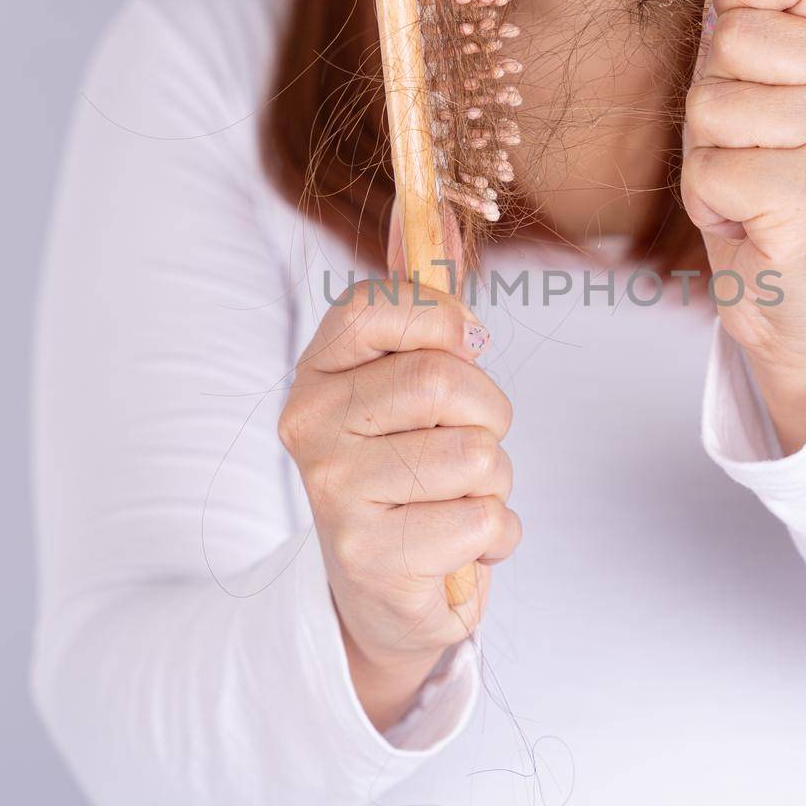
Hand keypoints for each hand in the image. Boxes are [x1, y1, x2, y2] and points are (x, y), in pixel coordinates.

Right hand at [279, 279, 517, 729]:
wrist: (383, 594)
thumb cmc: (408, 468)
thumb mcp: (410, 380)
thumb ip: (425, 297)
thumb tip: (445, 212)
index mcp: (316, 373)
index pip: (376, 304)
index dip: (442, 321)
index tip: (463, 350)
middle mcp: (310, 428)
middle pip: (442, 379)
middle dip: (487, 412)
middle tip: (468, 443)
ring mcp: (334, 494)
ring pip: (475, 454)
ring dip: (494, 483)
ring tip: (456, 499)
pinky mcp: (372, 557)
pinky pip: (484, 520)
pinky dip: (495, 536)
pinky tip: (457, 545)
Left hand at [682, 0, 805, 452]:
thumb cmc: (780, 188)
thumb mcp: (771, 86)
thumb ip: (761, 8)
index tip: (740, 55)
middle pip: (732, 34)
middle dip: (712, 98)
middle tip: (751, 150)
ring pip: (709, 103)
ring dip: (707, 154)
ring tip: (752, 187)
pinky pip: (707, 167)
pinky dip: (708, 203)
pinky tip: (752, 222)